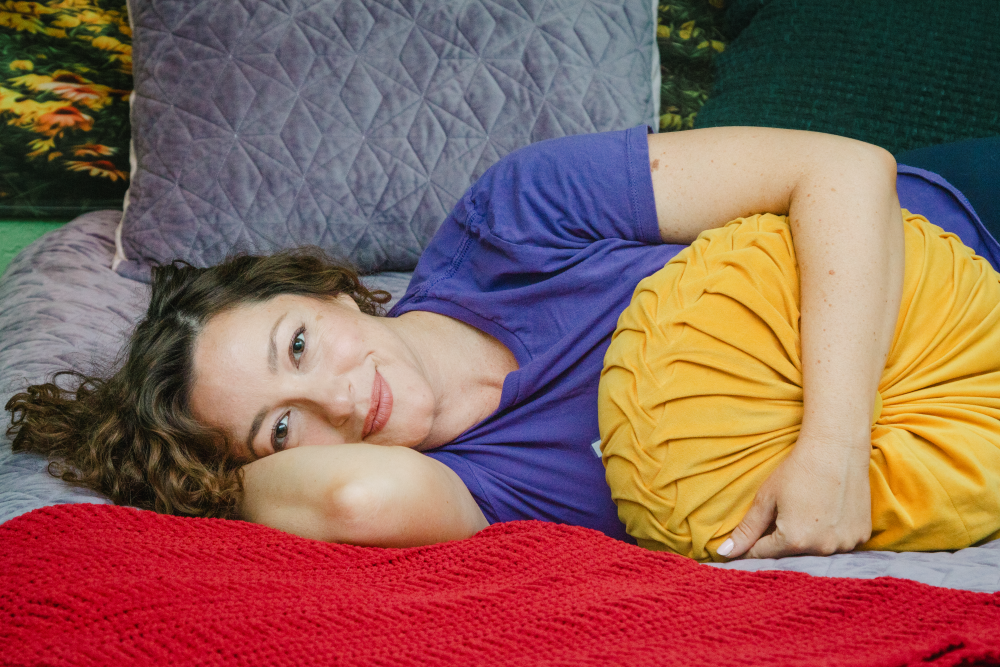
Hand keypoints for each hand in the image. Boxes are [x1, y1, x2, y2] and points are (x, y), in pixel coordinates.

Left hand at [716, 436, 871, 559]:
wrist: (837, 449)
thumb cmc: (797, 470)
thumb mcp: (766, 498)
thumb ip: (747, 530)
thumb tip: (725, 552)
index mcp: (794, 541)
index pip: (763, 554)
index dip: (753, 545)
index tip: (749, 539)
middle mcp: (821, 548)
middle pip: (791, 554)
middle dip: (781, 541)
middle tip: (784, 514)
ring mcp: (845, 544)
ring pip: (816, 550)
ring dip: (808, 539)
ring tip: (807, 511)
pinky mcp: (862, 535)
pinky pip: (839, 542)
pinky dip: (830, 533)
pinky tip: (827, 512)